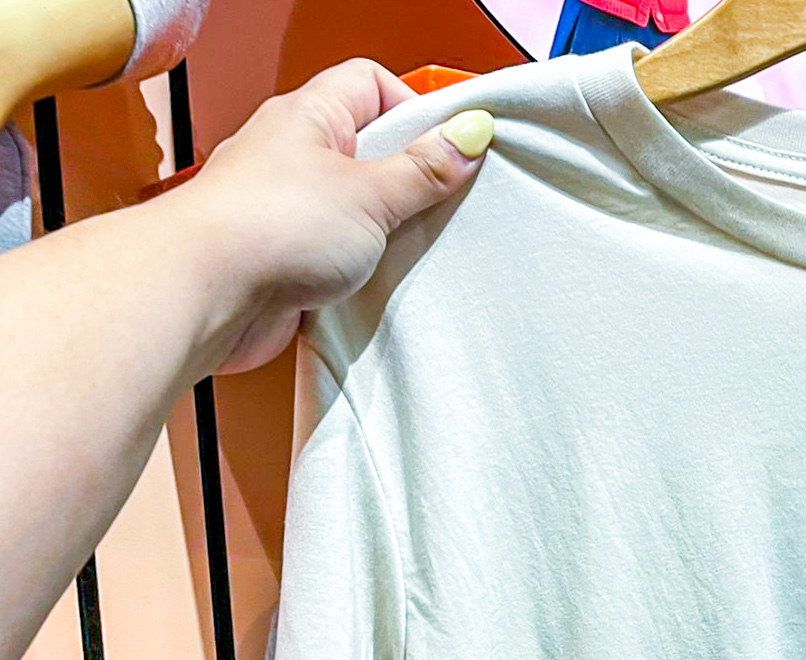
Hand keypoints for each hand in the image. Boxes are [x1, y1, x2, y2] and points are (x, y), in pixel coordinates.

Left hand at [168, 58, 493, 374]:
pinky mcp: (285, 259)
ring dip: (385, 230)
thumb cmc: (265, 227)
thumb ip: (423, 169)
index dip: (414, 108)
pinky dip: (361, 269)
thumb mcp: (369, 192)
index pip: (371, 84)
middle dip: (408, 177)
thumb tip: (467, 134)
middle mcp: (292, 156)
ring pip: (355, 207)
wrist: (204, 294)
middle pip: (368, 149)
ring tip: (406, 247)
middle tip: (438, 201)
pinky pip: (338, 255)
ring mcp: (287, 209)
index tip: (453, 145)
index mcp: (309, 117)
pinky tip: (377, 282)